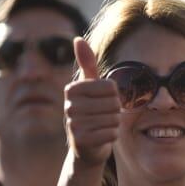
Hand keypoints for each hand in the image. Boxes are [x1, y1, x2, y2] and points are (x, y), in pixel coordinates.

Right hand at [64, 38, 120, 167]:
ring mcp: (73, 124)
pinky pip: (111, 134)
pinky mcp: (81, 141)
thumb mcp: (89, 87)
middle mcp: (69, 106)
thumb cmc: (91, 111)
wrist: (86, 147)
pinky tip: (102, 137)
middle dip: (115, 111)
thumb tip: (77, 38)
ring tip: (103, 126)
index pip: (110, 87)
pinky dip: (112, 136)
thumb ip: (87, 64)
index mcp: (72, 89)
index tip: (103, 102)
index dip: (114, 96)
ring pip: (113, 119)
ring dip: (114, 124)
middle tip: (104, 117)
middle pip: (113, 103)